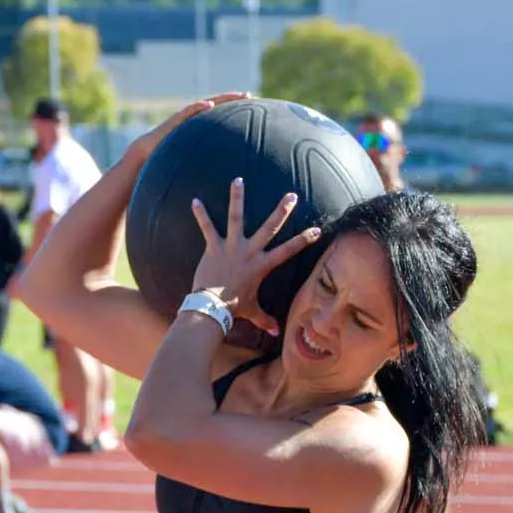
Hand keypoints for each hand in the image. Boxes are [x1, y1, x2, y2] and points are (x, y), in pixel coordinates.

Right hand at [126, 92, 250, 166]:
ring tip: (238, 95)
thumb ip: (206, 160)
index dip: (236, 111)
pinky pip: (188, 112)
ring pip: (206, 104)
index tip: (254, 108)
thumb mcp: (192, 159)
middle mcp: (194, 119)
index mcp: (200, 127)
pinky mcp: (174, 120)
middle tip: (251, 96)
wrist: (146, 154)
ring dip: (222, 99)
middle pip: (218, 106)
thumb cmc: (168, 159)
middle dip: (234, 100)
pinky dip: (198, 107)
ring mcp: (185, 118)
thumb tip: (222, 172)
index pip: (222, 116)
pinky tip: (210, 105)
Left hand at [190, 178, 321, 336]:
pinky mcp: (213, 247)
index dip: (304, 240)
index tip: (317, 230)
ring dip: (237, 198)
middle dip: (281, 211)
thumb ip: (266, 320)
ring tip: (238, 180)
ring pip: (236, 218)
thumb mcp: (252, 312)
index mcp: (262, 265)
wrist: (212, 307)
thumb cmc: (234, 309)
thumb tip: (277, 332)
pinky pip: (207, 227)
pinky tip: (195, 201)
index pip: (288, 251)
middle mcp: (250, 251)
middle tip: (291, 195)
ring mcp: (231, 247)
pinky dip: (201, 214)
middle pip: (269, 227)